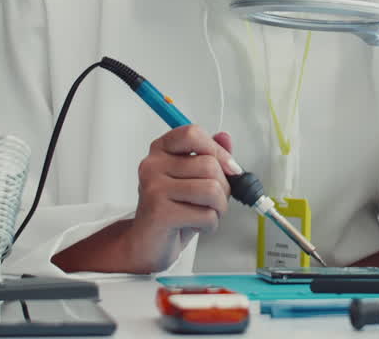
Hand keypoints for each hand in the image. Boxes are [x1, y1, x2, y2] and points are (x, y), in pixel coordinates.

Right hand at [124, 125, 240, 272]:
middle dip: (224, 188)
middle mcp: (153, 164)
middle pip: (209, 164)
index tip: (230, 168)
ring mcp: (154, 187)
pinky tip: (198, 227)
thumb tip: (225, 137)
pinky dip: (211, 225)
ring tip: (207, 214)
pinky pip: (206, 214)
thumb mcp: (194, 179)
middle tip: (214, 201)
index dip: (218, 150)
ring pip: (211, 189)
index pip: (193, 133)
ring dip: (220, 208)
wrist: (148, 244)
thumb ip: (210, 155)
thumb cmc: (173, 210)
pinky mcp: (159, 212)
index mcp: (161, 150)